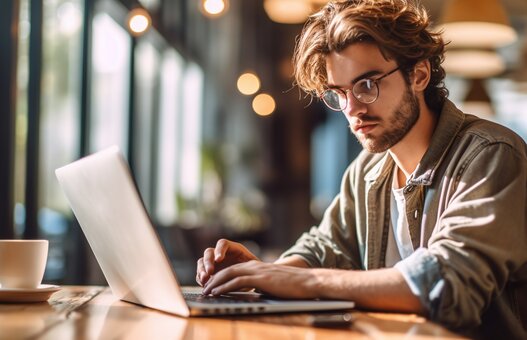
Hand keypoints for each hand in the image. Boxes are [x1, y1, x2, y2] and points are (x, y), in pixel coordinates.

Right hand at [196, 239, 259, 285]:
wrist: (252, 280)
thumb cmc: (254, 271)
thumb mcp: (254, 267)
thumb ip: (249, 266)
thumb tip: (243, 271)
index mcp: (232, 248)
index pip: (222, 244)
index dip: (219, 250)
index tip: (219, 259)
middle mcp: (220, 254)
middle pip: (209, 252)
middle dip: (208, 262)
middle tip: (209, 272)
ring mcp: (213, 263)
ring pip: (201, 262)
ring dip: (201, 270)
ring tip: (204, 279)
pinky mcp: (208, 274)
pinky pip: (200, 274)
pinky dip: (200, 279)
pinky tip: (204, 285)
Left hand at [202, 260, 319, 298]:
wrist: (307, 281)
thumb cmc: (293, 286)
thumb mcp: (273, 284)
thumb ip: (261, 286)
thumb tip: (254, 294)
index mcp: (257, 267)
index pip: (233, 270)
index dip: (220, 278)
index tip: (212, 287)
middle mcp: (254, 266)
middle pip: (227, 270)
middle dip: (214, 280)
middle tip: (204, 289)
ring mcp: (256, 271)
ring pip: (229, 274)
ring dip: (215, 283)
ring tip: (206, 292)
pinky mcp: (259, 279)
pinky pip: (237, 282)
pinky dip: (224, 287)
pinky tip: (217, 292)